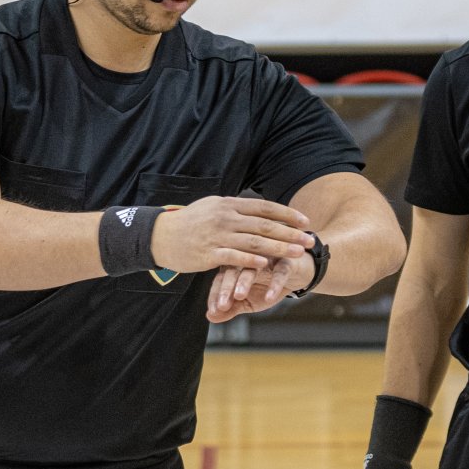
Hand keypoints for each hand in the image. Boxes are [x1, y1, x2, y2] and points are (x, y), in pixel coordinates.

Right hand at [148, 196, 311, 275]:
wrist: (159, 236)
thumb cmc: (188, 223)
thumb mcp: (212, 207)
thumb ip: (235, 209)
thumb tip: (257, 208)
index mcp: (228, 204)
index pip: (264, 207)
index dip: (286, 214)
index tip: (304, 221)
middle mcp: (225, 218)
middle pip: (264, 225)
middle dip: (290, 233)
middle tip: (309, 240)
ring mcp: (216, 235)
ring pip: (253, 241)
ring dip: (278, 247)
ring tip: (296, 253)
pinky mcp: (208, 253)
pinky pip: (233, 257)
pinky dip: (251, 260)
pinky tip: (266, 264)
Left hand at [203, 253, 305, 322]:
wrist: (300, 272)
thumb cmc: (270, 283)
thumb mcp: (250, 300)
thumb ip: (231, 308)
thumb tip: (210, 318)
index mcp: (235, 263)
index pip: (221, 278)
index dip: (216, 294)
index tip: (214, 310)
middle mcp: (248, 257)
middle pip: (233, 270)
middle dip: (227, 288)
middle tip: (222, 305)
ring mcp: (267, 256)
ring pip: (253, 268)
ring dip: (245, 282)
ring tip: (239, 296)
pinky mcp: (286, 259)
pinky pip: (279, 271)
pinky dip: (274, 284)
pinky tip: (269, 297)